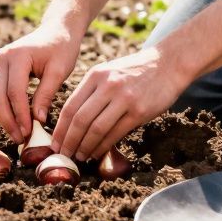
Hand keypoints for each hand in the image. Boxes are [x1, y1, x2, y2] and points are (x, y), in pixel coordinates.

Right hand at [0, 24, 82, 143]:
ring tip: (19, 135)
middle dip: (7, 121)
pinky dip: (5, 110)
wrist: (56, 30)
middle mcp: (1, 58)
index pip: (14, 92)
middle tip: (20, 139)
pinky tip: (16, 123)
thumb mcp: (59, 70)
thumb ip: (46, 94)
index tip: (29, 133)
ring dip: (4, 118)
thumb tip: (38, 121)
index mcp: (17, 55)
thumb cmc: (62, 48)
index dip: (20, 115)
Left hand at [52, 45, 185, 161]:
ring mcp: (123, 98)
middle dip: (69, 141)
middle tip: (63, 154)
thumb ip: (91, 92)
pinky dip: (103, 146)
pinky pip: (115, 133)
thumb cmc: (134, 72)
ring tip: (79, 157)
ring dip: (85, 147)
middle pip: (80, 120)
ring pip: (96, 129)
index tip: (54, 143)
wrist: (167, 64)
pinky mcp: (139, 111)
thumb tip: (73, 122)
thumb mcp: (108, 72)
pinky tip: (97, 153)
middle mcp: (107, 86)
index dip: (60, 129)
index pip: (70, 106)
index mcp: (95, 75)